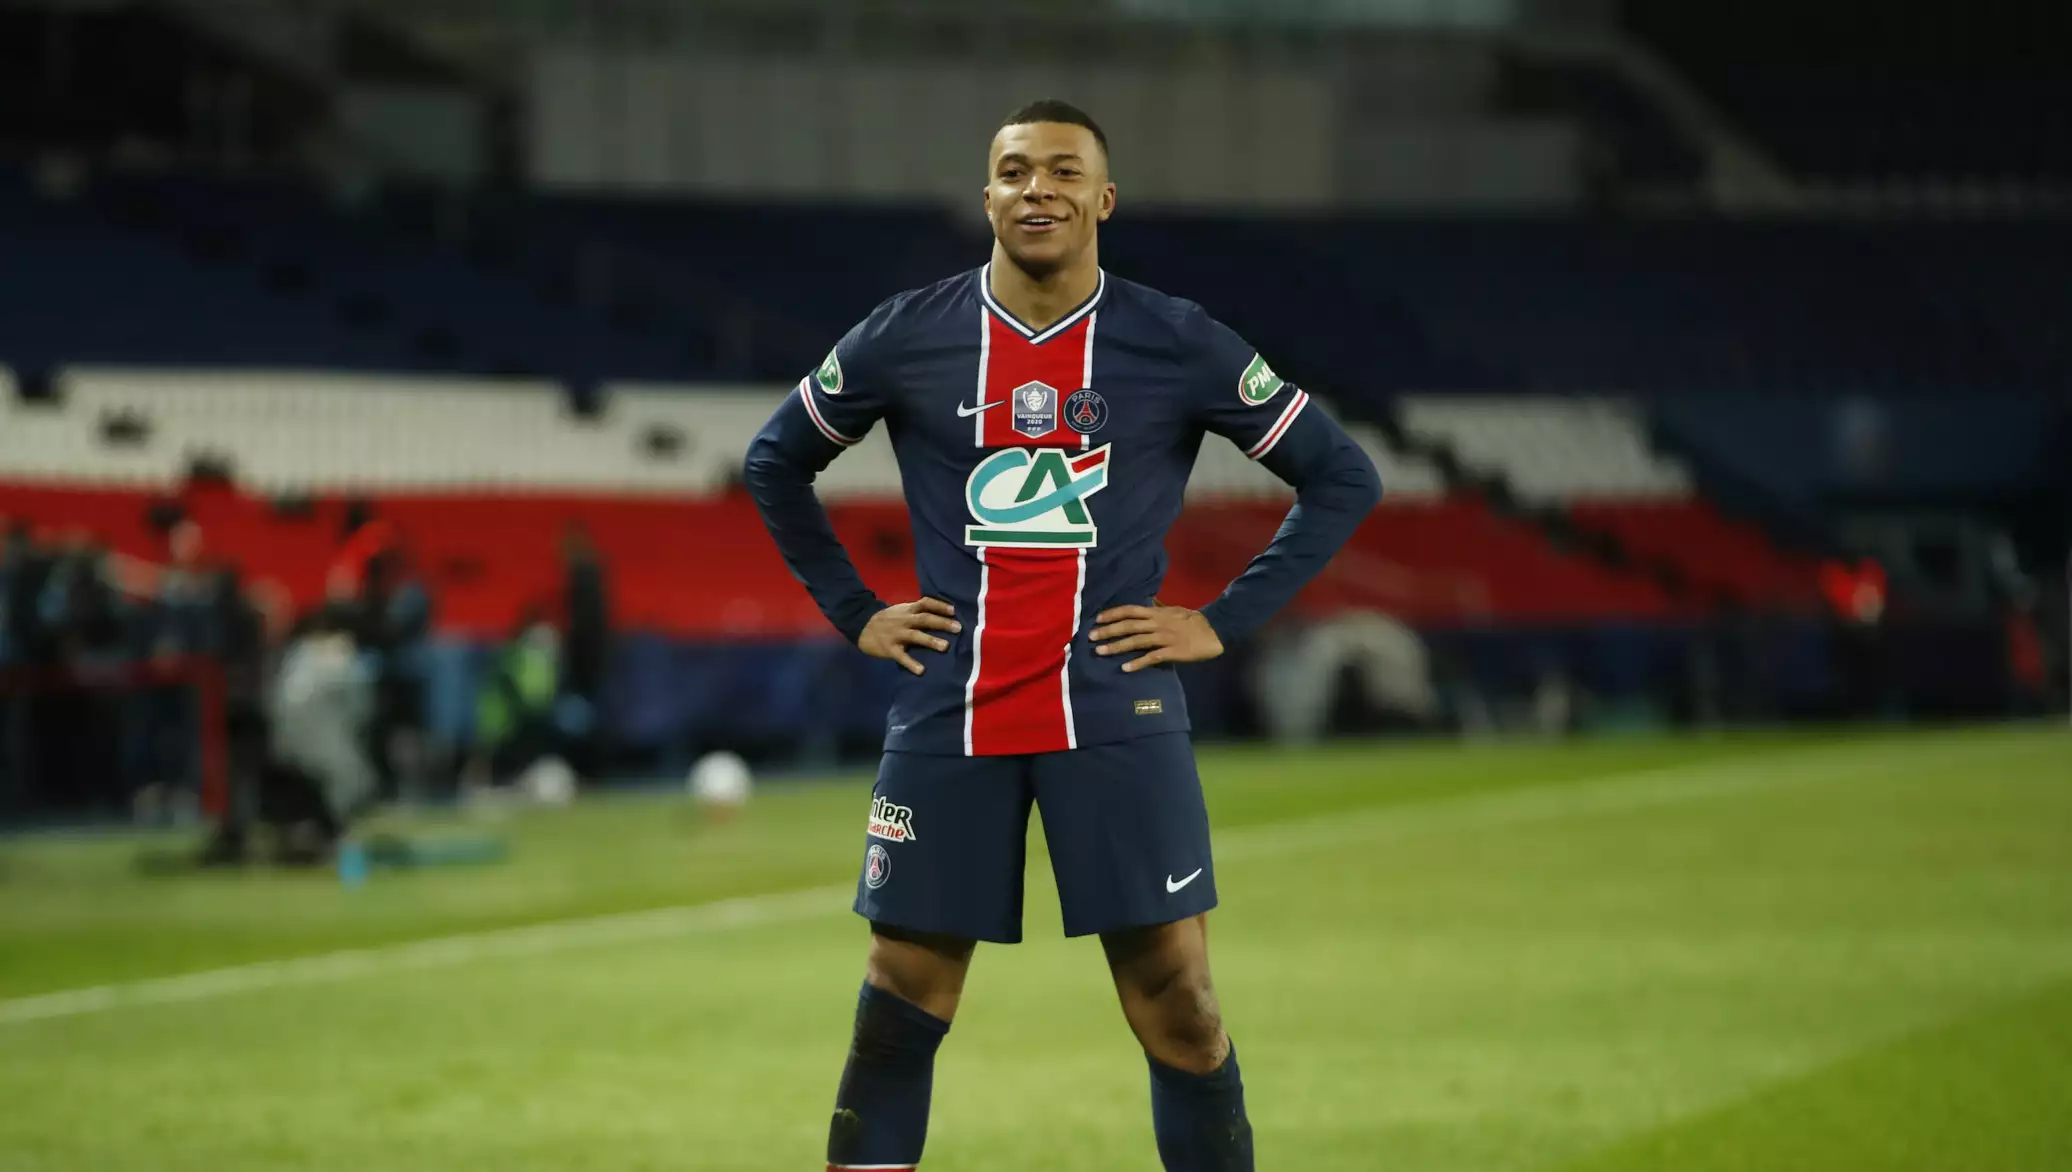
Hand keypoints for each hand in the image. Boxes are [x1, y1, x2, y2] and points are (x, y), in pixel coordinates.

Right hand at [859, 598, 961, 675]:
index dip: (940, 606)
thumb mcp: (901, 610)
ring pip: (916, 636)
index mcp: (907, 610)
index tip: (953, 610)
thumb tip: (940, 613)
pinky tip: (921, 671)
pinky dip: (911, 663)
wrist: (861, 625)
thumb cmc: (887, 619)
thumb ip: (917, 611)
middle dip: (942, 623)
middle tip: (958, 628)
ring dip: (931, 641)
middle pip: (924, 619)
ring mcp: (897, 635)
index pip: (925, 603)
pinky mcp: (890, 649)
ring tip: (945, 647)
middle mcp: (904, 620)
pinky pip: (902, 657)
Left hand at [1089, 602, 1222, 672]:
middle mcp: (1157, 624)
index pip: (1130, 610)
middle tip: (1091, 637)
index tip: (1097, 619)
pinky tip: (1125, 668)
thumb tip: (1148, 602)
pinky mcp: (1172, 652)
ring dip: (1117, 647)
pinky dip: (1138, 662)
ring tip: (1101, 652)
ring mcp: (1164, 638)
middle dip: (1108, 631)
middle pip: (1128, 626)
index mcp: (1157, 613)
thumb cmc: (1194, 620)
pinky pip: (1152, 657)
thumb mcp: (1174, 610)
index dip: (1113, 614)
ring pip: (1136, 641)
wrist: (1215, 631)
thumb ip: (1159, 608)